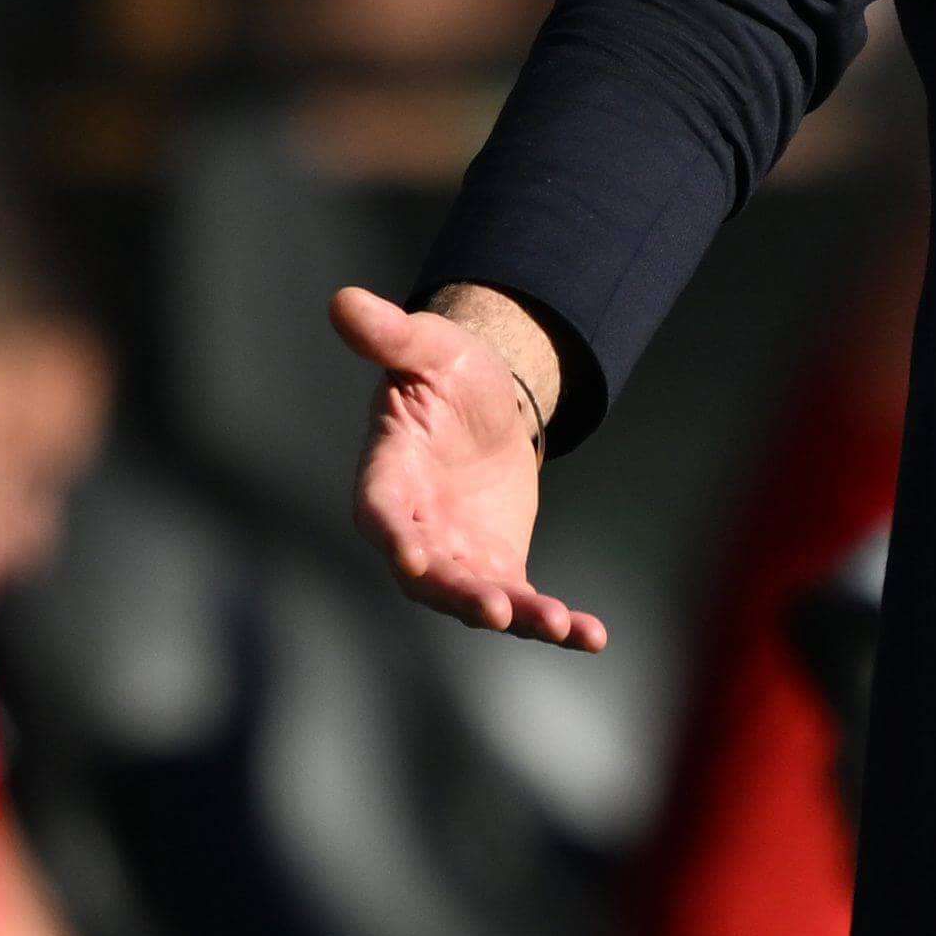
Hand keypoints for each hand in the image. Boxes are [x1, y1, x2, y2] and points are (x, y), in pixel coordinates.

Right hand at [331, 286, 608, 652]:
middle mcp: (413, 532)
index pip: (382, 516)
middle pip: (430, 576)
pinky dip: (555, 621)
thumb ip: (390, 335)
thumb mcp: (426, 348)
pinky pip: (522, 602)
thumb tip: (343, 300)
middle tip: (496, 610)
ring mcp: (454, 557)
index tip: (414, 560)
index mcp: (385, 481)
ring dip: (517, 616)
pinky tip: (593, 635)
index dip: (396, 538)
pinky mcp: (495, 567)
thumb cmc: (444, 372)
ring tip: (560, 626)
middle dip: (462, 595)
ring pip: (479, 598)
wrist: (486, 402)